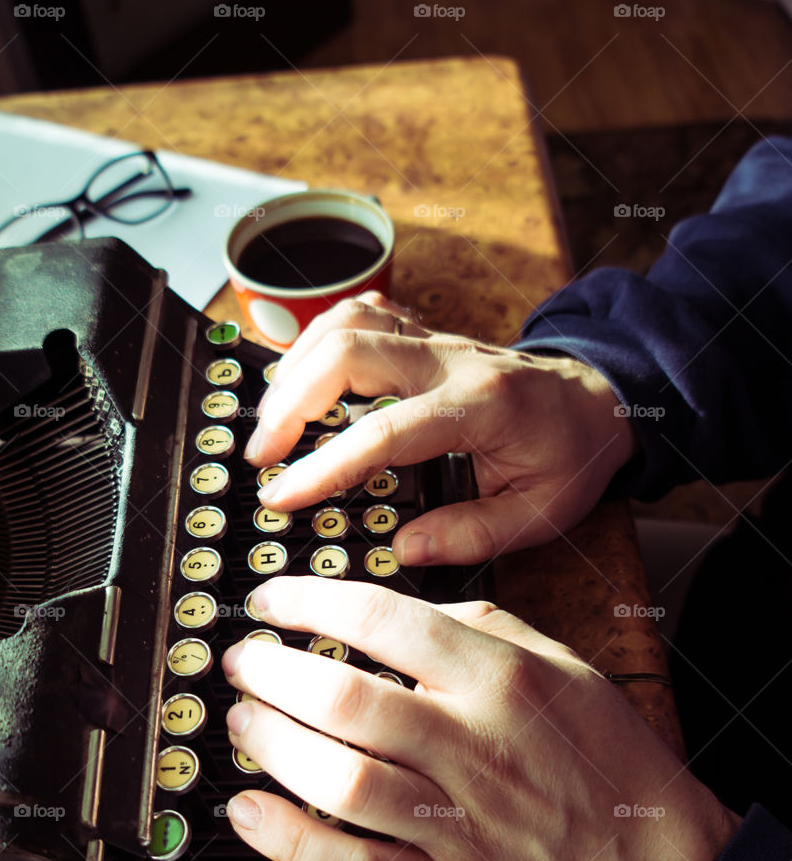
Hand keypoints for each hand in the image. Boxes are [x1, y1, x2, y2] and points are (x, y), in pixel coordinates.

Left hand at [223, 577, 740, 860]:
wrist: (654, 860)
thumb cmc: (600, 754)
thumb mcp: (558, 663)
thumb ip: (474, 627)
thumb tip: (384, 612)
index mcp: (502, 678)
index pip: (386, 620)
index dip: (310, 603)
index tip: (271, 603)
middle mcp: (477, 745)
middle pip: (347, 700)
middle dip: (272, 674)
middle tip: (241, 664)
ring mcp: (463, 823)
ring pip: (342, 781)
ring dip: (271, 747)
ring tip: (241, 723)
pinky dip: (291, 840)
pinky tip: (249, 811)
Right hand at [245, 292, 636, 564]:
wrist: (599, 399)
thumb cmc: (571, 454)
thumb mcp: (540, 513)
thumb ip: (472, 534)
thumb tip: (404, 547)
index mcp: (480, 407)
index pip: (384, 431)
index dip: (324, 465)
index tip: (283, 496)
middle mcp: (451, 360)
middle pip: (349, 350)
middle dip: (290, 401)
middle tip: (262, 455)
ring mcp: (435, 339)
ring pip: (347, 320)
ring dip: (296, 364)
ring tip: (274, 419)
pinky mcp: (423, 333)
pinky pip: (361, 312)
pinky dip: (319, 338)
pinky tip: (304, 375)